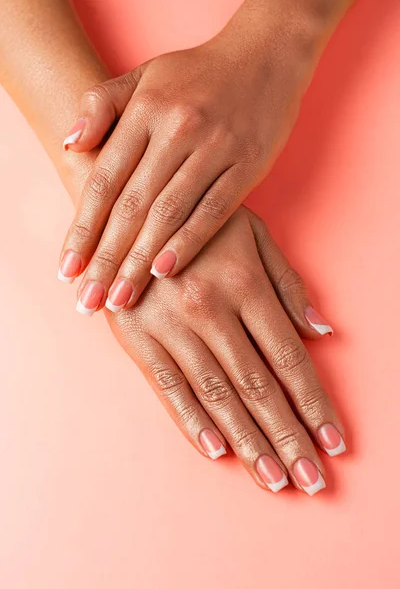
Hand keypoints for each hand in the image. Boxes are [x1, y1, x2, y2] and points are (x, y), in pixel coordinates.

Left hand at [58, 31, 308, 312]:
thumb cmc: (198, 72)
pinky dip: (188, 242)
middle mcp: (177, 129)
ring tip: (121, 298)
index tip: (67, 270)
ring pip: (169, 214)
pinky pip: (213, 211)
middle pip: (132, 206)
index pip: (104, 180)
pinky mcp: (248, 166)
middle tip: (88, 301)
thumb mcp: (143, 75)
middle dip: (106, 259)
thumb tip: (71, 145)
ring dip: (140, 261)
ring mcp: (215, 148)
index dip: (83, 229)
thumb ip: (100, 104)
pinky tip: (165, 271)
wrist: (266, 53)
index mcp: (145, 110)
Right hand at [104, 206, 341, 495]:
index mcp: (243, 283)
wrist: (129, 208)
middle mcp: (209, 308)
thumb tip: (321, 331)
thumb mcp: (252, 234)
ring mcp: (170, 325)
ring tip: (274, 478)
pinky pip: (169, 388)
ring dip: (249, 442)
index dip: (314, 403)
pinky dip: (193, 423)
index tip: (334, 442)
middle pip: (258, 387)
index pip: (288, 358)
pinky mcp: (137, 337)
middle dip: (288, 437)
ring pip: (217, 395)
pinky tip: (218, 451)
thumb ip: (288, 283)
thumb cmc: (198, 222)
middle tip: (311, 480)